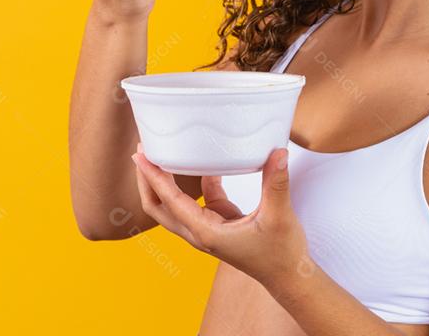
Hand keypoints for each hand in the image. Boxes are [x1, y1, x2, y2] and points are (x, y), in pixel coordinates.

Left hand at [131, 143, 309, 286]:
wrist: (287, 276)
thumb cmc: (281, 253)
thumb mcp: (279, 216)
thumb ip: (276, 183)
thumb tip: (278, 152)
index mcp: (206, 232)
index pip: (170, 201)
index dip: (153, 177)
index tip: (141, 156)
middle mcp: (199, 232)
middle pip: (158, 207)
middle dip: (147, 180)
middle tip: (142, 150)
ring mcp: (206, 228)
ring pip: (173, 204)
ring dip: (163, 181)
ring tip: (160, 152)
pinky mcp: (217, 223)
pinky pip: (199, 199)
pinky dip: (194, 181)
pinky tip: (201, 161)